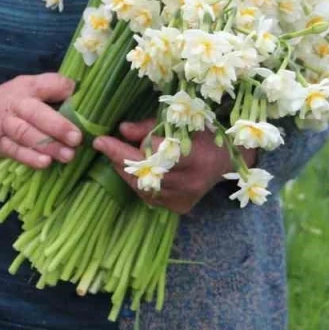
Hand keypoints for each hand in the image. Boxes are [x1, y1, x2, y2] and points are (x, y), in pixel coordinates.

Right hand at [0, 73, 84, 168]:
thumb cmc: (9, 102)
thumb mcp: (28, 89)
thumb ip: (53, 91)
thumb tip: (83, 95)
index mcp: (27, 88)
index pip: (47, 83)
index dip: (63, 88)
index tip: (79, 96)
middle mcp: (15, 104)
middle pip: (36, 113)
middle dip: (57, 126)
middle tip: (77, 138)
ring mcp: (4, 124)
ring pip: (25, 134)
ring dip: (47, 145)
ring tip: (68, 155)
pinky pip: (13, 150)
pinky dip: (28, 157)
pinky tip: (44, 164)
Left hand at [92, 119, 256, 214]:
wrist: (227, 161)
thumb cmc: (206, 134)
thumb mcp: (183, 121)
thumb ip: (152, 126)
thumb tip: (122, 129)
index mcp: (197, 158)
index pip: (152, 156)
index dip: (124, 149)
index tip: (101, 140)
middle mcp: (190, 184)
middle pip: (144, 174)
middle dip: (119, 158)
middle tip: (102, 144)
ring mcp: (184, 199)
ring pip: (143, 188)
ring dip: (124, 170)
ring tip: (113, 153)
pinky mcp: (179, 207)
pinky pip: (149, 196)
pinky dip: (137, 181)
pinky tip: (129, 168)